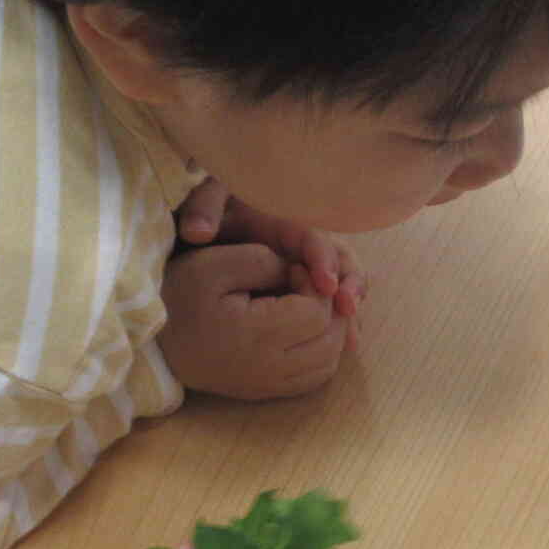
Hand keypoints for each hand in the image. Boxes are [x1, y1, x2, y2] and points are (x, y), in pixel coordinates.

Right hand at [159, 243, 351, 398]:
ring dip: (331, 331)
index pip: (318, 313)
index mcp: (256, 334)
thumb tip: (298, 271)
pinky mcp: (263, 393)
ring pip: (328, 363)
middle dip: (329, 307)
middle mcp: (267, 367)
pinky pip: (313, 380)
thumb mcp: (212, 263)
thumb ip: (261, 260)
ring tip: (308, 305)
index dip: (316, 285)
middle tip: (304, 285)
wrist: (150, 342)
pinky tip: (305, 331)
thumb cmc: (178, 296)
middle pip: (330, 340)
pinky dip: (322, 354)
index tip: (293, 270)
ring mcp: (267, 384)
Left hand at [178, 179, 367, 319]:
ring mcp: (307, 270)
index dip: (322, 259)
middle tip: (347, 308)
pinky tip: (346, 347)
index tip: (324, 284)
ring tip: (351, 337)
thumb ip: (204, 207)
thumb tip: (196, 232)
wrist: (207, 230)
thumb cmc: (210, 212)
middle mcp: (303, 248)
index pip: (314, 239)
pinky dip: (340, 326)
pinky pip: (330, 309)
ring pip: (341, 288)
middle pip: (341, 264)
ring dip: (347, 311)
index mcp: (285, 223)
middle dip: (348, 285)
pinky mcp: (304, 291)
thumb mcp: (208, 201)